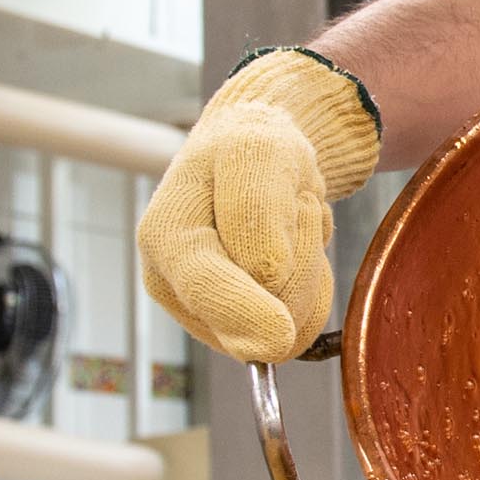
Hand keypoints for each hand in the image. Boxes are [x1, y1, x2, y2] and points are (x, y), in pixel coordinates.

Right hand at [137, 49, 381, 361]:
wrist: (258, 156)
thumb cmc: (250, 147)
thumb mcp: (258, 152)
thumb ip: (256, 210)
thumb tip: (267, 277)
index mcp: (165, 238)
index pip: (204, 287)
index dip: (244, 312)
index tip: (281, 333)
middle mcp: (177, 285)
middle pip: (257, 315)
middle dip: (300, 264)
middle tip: (301, 207)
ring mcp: (209, 312)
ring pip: (287, 328)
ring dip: (312, 269)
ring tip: (294, 222)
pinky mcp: (243, 326)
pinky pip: (302, 329)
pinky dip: (314, 286)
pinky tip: (296, 249)